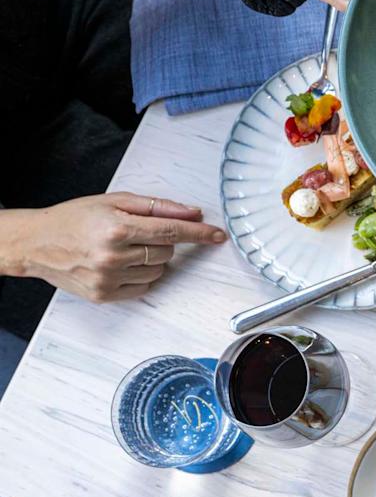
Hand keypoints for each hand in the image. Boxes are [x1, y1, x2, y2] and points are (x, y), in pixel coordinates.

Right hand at [1, 193, 226, 302]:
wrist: (36, 242)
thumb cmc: (75, 218)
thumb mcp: (114, 201)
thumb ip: (157, 207)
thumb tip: (193, 212)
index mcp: (117, 228)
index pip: (172, 231)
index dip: (200, 233)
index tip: (218, 235)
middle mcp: (113, 256)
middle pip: (168, 252)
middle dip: (163, 242)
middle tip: (138, 233)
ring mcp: (108, 279)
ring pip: (159, 272)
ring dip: (153, 260)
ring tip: (125, 249)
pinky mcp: (104, 295)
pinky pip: (144, 288)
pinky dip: (142, 276)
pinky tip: (122, 264)